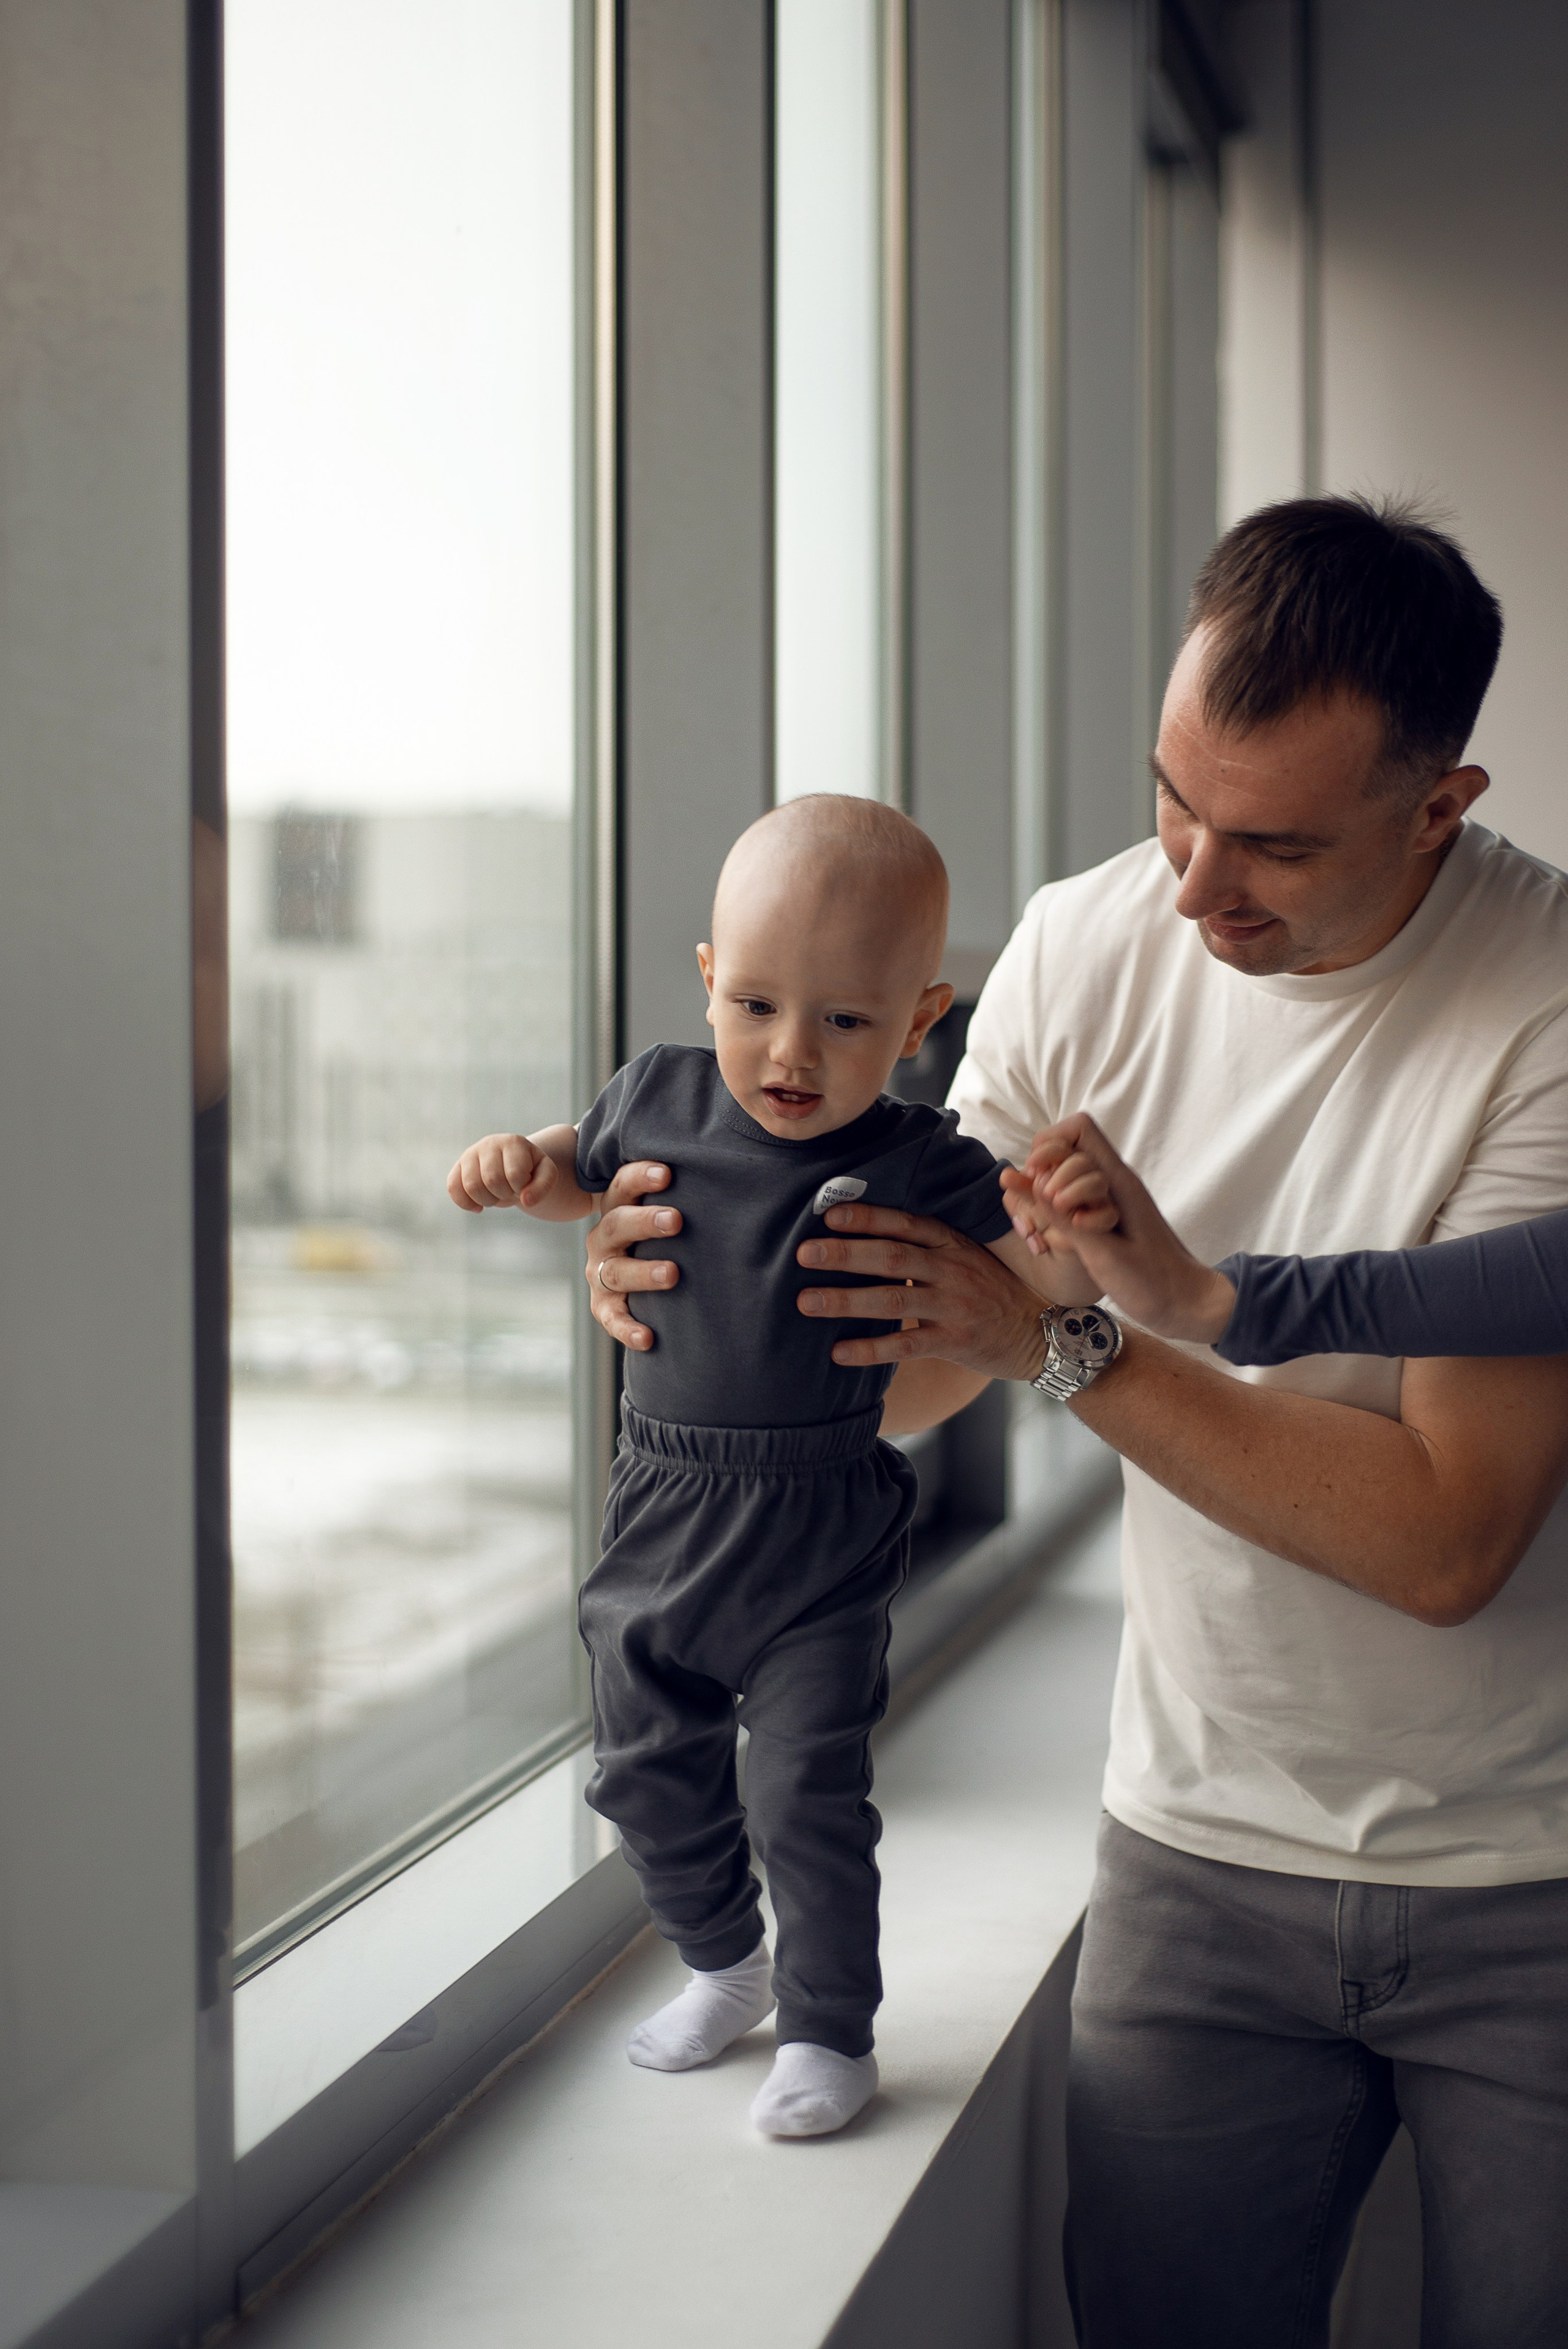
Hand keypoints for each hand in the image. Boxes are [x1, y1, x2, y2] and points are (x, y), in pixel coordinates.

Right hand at [448, 1132, 559, 1213]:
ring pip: (471, 1185)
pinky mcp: (458, 1167)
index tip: (524, 1184)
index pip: (514, 1174)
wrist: (514, 1165)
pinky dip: (465, 1203)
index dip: (521, 1187)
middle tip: (510, 1191)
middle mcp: (489, 1143)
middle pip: (491, 1180)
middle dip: (504, 1194)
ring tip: (496, 1195)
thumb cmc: (531, 1170)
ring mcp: (471, 1154)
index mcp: (514, 1142)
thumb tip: (526, 1201)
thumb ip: (543, 1186)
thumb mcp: (546, 1175)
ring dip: (487, 1201)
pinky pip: (453, 1187)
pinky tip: (478, 1207)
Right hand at [585, 1161, 682, 1351]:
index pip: (623, 1185)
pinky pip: (613, 1319)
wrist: (638, 1277)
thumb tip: (742, 1174)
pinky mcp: (605, 1306)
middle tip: (677, 1220)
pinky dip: (628, 1329)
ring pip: (616, 1271)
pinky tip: (648, 1338)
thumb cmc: (665, 1235)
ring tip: (673, 1274)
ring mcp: (602, 1273)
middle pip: (617, 1223)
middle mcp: (605, 1238)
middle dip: (646, 1221)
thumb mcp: (668, 1212)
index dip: (640, 1177)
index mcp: (619, 1207)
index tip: (667, 1173)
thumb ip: (690, 1195)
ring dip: (643, 1273)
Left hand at [796, 1205, 1046, 1379]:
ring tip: (806, 1302)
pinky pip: (907, 1345)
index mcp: (952, 1243)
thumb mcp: (967, 1256)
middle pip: (892, 1257)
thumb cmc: (992, 1291)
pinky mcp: (955, 1342)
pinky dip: (871, 1349)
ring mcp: (954, 1305)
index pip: (905, 1223)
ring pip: (893, 1299)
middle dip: (845, 1254)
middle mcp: (952, 1269)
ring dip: (846, 1300)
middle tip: (804, 1254)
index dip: (867, 1217)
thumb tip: (867, 1236)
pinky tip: (839, 1352)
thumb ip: (926, 1246)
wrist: (1040, 1333)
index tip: (829, 1215)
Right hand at [1017, 1114, 1235, 1343]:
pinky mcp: (1103, 1218)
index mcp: (1118, 1181)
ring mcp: (1108, 1200)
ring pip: (1063, 1176)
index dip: (1050, 1145)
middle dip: (1045, 1176)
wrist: (1187, 1305)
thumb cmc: (1154, 1283)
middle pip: (1064, 1150)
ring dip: (1048, 1198)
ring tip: (1055, 1232)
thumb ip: (1063, 1216)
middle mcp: (1112, 1183)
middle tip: (1053, 1213)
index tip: (1040, 1181)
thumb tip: (1024, 1180)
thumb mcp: (1102, 1252)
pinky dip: (1057, 1215)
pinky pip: (1070, 1201)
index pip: (1078, 1128)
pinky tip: (1058, 1239)